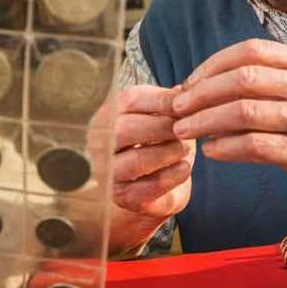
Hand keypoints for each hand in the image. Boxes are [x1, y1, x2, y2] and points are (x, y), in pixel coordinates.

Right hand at [111, 85, 194, 220]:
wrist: (148, 183)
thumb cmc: (154, 140)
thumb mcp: (158, 115)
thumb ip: (169, 101)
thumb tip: (186, 90)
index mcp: (108, 113)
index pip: (129, 100)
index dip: (162, 100)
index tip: (187, 103)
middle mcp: (99, 142)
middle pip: (125, 130)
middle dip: (162, 128)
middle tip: (186, 128)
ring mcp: (108, 172)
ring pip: (136, 160)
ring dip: (168, 152)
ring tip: (186, 148)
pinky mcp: (124, 197)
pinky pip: (149, 187)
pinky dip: (172, 176)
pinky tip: (184, 167)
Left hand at [170, 39, 286, 210]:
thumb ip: (280, 78)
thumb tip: (221, 81)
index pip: (251, 51)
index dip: (212, 64)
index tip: (190, 81)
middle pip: (242, 78)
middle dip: (201, 92)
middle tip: (177, 107)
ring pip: (243, 111)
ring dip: (205, 121)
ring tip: (184, 130)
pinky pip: (256, 146)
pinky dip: (226, 148)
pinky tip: (212, 151)